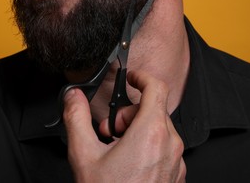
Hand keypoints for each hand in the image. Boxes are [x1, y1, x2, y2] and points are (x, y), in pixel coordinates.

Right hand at [63, 70, 185, 181]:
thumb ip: (77, 118)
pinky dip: (148, 146)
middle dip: (129, 114)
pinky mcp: (176, 173)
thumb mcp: (84, 154)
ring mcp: (176, 161)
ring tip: (119, 151)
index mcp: (152, 132)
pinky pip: (165, 147)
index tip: (131, 78)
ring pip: (159, 128)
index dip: (142, 77)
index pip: (157, 87)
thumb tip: (73, 98)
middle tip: (111, 133)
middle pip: (153, 109)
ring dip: (138, 131)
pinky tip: (131, 164)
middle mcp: (170, 144)